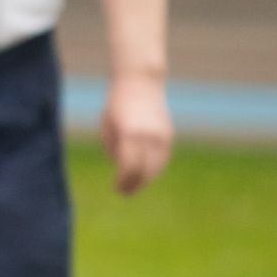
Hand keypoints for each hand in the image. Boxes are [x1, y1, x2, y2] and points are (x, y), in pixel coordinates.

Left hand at [100, 73, 172, 194]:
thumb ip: (114, 150)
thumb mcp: (107, 127)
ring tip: (134, 186)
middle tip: (124, 193)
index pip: (128, 167)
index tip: (116, 189)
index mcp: (130, 134)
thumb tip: (122, 170)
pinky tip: (145, 174)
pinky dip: (155, 169)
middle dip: (134, 184)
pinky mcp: (168, 135)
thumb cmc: (116, 106)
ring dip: (146, 179)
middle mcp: (148, 136)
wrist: (140, 83)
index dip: (123, 182)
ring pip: (157, 167)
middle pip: (145, 170)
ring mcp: (162, 136)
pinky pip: (163, 158)